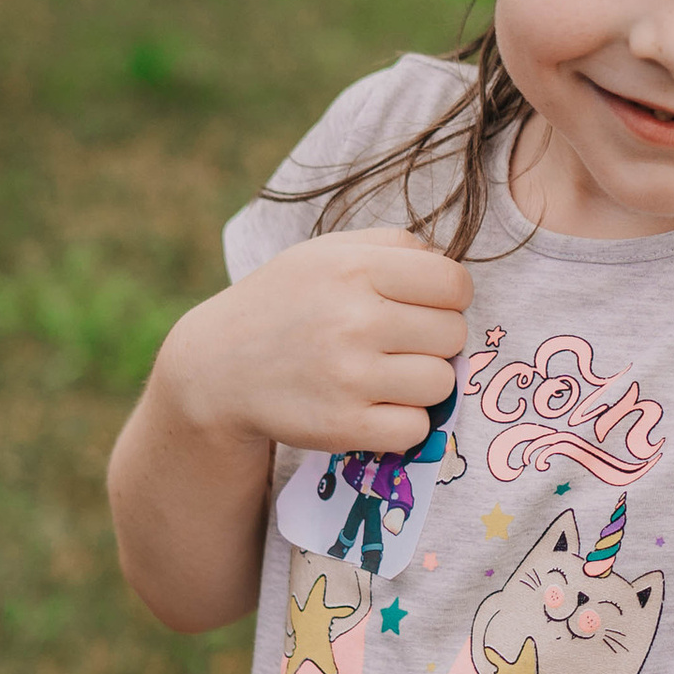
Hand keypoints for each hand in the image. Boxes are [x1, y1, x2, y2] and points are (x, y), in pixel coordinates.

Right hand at [155, 230, 470, 460]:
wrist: (218, 367)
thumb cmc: (287, 302)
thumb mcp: (328, 252)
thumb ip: (395, 245)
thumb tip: (454, 269)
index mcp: (355, 268)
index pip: (455, 284)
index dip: (447, 296)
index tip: (422, 305)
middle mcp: (354, 320)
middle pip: (453, 334)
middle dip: (434, 339)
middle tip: (396, 342)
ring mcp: (349, 377)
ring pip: (442, 384)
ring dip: (422, 382)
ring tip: (384, 372)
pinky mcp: (343, 426)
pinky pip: (416, 428)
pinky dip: (402, 421)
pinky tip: (373, 404)